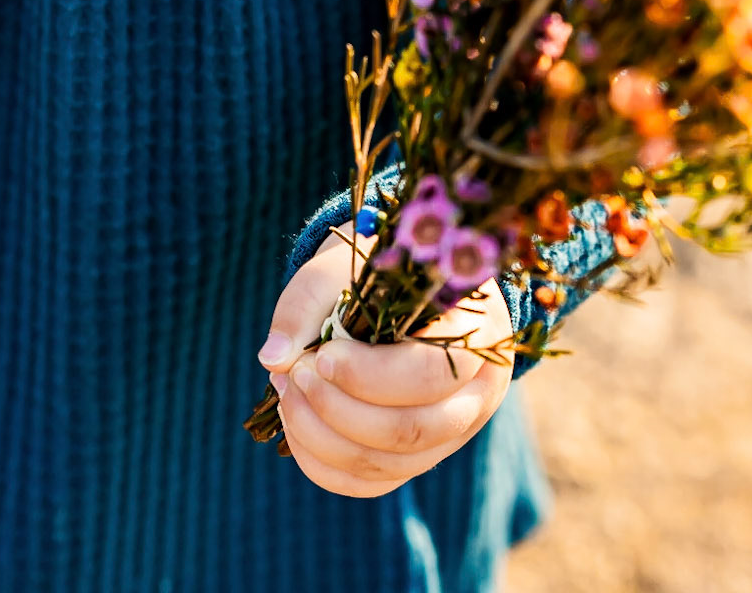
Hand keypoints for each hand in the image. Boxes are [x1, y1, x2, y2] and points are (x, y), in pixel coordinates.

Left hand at [257, 228, 513, 496]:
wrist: (395, 292)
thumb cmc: (373, 275)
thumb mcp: (344, 269)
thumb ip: (307, 303)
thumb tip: (274, 358)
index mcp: (476, 334)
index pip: (432, 374)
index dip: (370, 376)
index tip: (320, 357)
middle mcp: (476, 392)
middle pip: (414, 429)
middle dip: (340, 410)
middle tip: (295, 374)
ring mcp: (453, 434)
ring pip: (391, 463)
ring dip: (324, 437)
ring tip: (287, 392)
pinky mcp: (421, 458)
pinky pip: (373, 483)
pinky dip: (324, 464)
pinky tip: (296, 425)